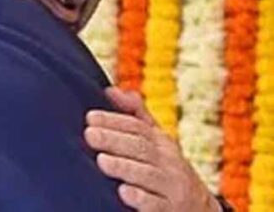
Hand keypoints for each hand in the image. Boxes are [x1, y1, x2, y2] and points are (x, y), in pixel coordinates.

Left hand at [84, 87, 221, 211]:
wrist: (200, 209)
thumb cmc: (166, 169)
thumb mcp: (157, 142)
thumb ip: (135, 116)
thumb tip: (110, 90)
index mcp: (162, 143)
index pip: (138, 128)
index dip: (114, 121)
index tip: (90, 117)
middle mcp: (168, 163)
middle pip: (141, 148)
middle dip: (114, 140)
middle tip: (90, 135)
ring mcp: (171, 188)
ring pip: (147, 175)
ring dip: (124, 167)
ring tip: (102, 161)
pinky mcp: (170, 211)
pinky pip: (156, 204)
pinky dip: (141, 198)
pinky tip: (124, 192)